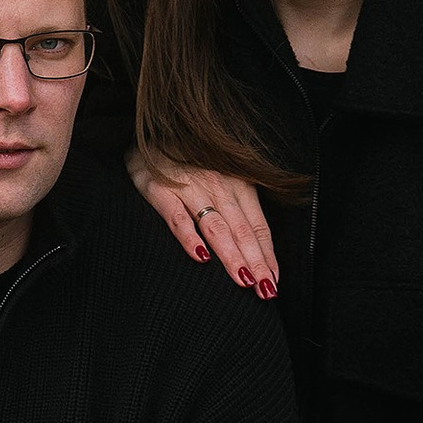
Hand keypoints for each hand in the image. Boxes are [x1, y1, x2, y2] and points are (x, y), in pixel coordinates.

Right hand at [128, 149, 277, 299]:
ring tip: (244, 280)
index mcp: (237, 184)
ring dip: (231, 255)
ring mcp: (189, 186)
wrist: (148, 132)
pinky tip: (200, 256)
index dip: (267, 255)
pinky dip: (189, 236)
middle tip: (265, 291)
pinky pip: (176, 216)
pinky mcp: (159, 189)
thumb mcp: (220, 177)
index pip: (258, 226)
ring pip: (215, 226)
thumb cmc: (186, 160)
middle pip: (241, 230)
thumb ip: (236, 209)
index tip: (274, 281)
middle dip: (256, 262)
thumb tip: (255, 249)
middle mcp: (218, 184)